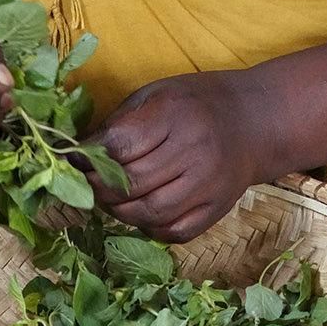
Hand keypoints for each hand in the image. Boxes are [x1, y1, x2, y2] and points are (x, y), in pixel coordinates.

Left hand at [85, 70, 266, 243]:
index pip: (119, 145)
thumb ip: (119, 123)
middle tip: (83, 185)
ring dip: (119, 212)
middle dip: (97, 189)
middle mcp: (194, 150)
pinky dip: (149, 228)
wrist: (256, 120)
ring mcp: (208, 184)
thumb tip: (76, 152)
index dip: (87, 157)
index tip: (70, 159)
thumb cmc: (196, 102)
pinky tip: (140, 213)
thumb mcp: (156, 94)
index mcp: (174, 114)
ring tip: (108, 200)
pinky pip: (174, 231)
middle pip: (131, 183)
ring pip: (149, 213)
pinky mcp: (218, 208)